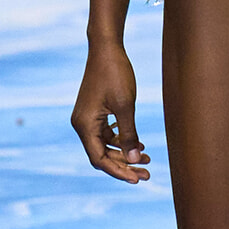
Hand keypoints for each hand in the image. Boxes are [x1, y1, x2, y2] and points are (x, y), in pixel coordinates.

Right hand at [71, 42, 149, 182]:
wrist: (106, 48)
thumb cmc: (115, 73)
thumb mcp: (125, 105)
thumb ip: (130, 134)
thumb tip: (135, 161)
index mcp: (84, 125)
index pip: (99, 159)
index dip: (118, 172)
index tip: (137, 180)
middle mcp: (81, 125)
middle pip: (102, 156)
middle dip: (124, 166)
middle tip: (147, 174)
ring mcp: (87, 119)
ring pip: (105, 146)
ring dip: (124, 154)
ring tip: (147, 160)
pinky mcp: (94, 113)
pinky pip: (106, 134)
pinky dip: (121, 141)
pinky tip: (139, 144)